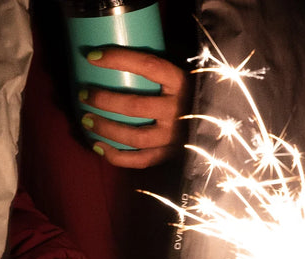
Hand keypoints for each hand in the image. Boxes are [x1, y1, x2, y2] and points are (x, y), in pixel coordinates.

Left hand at [80, 48, 189, 168]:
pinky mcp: (169, 155)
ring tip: (86, 119)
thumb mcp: (182, 72)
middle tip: (83, 94)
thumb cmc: (190, 91)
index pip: (148, 66)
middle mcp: (179, 110)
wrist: (220, 122)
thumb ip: (160, 66)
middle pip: (135, 106)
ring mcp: (174, 137)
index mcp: (182, 83)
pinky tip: (97, 147)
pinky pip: (139, 161)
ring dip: (105, 129)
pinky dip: (116, 156)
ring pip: (134, 136)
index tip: (92, 56)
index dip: (119, 59)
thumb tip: (121, 52)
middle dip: (103, 100)